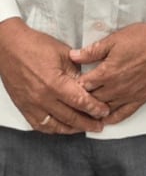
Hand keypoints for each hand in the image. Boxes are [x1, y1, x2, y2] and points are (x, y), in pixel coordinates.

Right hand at [0, 18, 109, 133]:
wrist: (10, 48)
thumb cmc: (37, 46)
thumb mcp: (64, 54)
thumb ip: (77, 71)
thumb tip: (89, 84)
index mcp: (54, 83)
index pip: (79, 101)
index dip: (94, 108)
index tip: (104, 111)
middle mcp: (42, 98)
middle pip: (69, 117)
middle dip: (87, 122)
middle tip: (99, 125)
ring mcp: (31, 105)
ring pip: (55, 125)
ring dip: (71, 129)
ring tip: (85, 128)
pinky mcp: (23, 108)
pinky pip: (40, 125)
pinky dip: (53, 129)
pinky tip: (63, 128)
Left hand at [68, 21, 145, 124]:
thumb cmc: (144, 38)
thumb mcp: (116, 39)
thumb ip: (93, 50)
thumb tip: (73, 56)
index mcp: (106, 73)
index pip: (81, 86)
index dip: (73, 86)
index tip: (68, 86)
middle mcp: (114, 88)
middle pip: (90, 100)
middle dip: (81, 100)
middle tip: (73, 99)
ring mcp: (128, 96)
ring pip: (103, 110)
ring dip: (93, 111)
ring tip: (85, 110)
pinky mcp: (140, 99)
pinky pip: (122, 115)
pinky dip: (111, 119)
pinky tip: (105, 120)